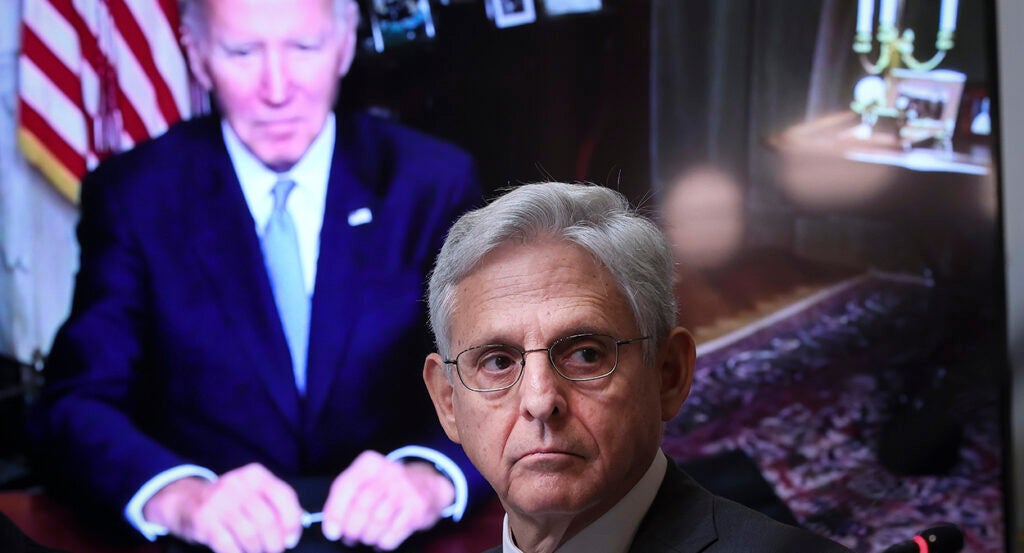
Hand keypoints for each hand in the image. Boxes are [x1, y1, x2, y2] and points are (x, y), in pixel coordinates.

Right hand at [142, 463, 303, 552]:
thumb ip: (275, 503)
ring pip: (250, 535)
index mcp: (255, 475)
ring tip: (257, 551)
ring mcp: (219, 502)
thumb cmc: (229, 500)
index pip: (284, 497)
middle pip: (268, 521)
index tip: (291, 538)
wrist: (186, 499)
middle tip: (274, 549)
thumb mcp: (252, 491)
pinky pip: (229, 546)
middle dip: (275, 542)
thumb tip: (297, 525)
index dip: (292, 522)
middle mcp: (238, 485)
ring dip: (257, 550)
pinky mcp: (205, 521)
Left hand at [321, 450, 455, 549]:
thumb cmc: (388, 486)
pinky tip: (382, 539)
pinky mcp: (417, 508)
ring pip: (377, 522)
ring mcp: (406, 490)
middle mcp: (389, 473)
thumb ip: (345, 497)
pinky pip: (393, 534)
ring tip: (366, 537)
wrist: (429, 483)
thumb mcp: (366, 480)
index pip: (345, 487)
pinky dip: (383, 542)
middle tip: (350, 537)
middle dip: (352, 529)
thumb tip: (331, 528)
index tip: (332, 531)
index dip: (335, 512)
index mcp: (370, 464)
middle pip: (362, 507)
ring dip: (368, 536)